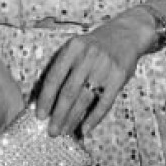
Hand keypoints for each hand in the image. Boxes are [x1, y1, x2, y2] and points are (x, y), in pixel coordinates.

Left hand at [35, 12, 152, 137]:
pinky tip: (85, 129)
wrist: (125, 34)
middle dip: (58, 114)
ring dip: (73, 118)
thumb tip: (45, 96)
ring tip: (65, 131)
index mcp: (73, 48)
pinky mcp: (118, 77)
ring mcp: (104, 67)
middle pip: (69, 91)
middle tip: (52, 131)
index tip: (39, 115)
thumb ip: (63, 67)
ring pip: (84, 99)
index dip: (46, 98)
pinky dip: (94, 118)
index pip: (55, 77)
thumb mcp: (77, 47)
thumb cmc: (94, 45)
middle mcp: (87, 56)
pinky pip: (104, 102)